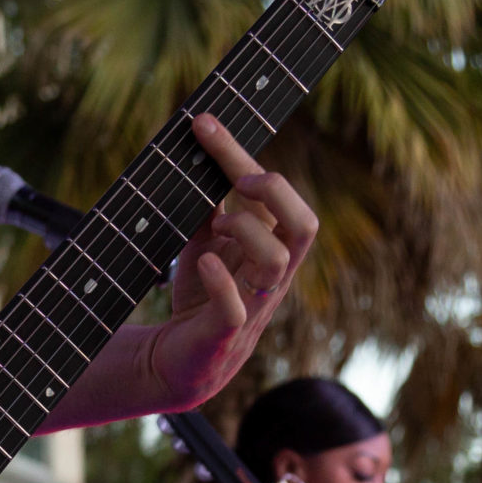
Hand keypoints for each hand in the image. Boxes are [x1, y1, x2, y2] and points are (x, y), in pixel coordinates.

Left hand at [148, 117, 317, 408]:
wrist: (176, 359)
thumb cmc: (200, 295)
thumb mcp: (203, 241)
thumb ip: (208, 205)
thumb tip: (195, 152)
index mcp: (270, 244)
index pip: (275, 194)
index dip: (240, 155)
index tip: (203, 123)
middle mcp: (271, 274)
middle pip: (305, 224)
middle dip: (276, 191)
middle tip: (240, 180)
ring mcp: (253, 304)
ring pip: (279, 261)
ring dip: (247, 232)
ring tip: (216, 229)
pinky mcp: (225, 334)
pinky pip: (236, 308)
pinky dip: (221, 282)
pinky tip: (206, 262)